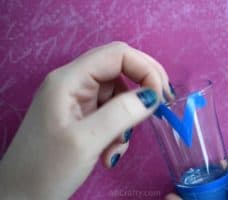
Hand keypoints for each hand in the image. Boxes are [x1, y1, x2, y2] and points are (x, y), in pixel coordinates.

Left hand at [0, 42, 173, 199]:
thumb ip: (121, 113)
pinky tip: (108, 153)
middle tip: (158, 110)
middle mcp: (74, 83)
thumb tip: (152, 96)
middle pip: (119, 70)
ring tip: (115, 148)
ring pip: (119, 96)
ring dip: (127, 120)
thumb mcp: (85, 140)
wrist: (20, 197)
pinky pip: (112, 114)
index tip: (161, 97)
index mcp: (70, 79)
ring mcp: (78, 100)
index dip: (145, 68)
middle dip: (142, 89)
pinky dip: (118, 132)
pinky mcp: (83, 117)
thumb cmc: (46, 169)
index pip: (117, 55)